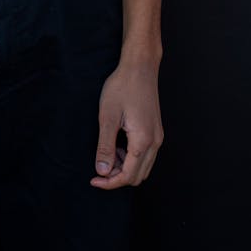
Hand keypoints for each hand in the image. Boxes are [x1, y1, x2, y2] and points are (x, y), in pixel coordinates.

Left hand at [91, 59, 163, 188]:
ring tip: (107, 154)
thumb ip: (105, 146)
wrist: (139, 67)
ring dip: (124, 168)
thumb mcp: (108, 116)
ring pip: (143, 167)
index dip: (110, 183)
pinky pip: (145, 156)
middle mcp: (155, 142)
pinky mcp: (155, 131)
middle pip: (138, 176)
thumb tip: (102, 171)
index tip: (94, 180)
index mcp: (143, 141)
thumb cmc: (122, 87)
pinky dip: (131, 158)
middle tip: (98, 169)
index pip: (128, 176)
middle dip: (117, 178)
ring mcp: (157, 137)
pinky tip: (117, 145)